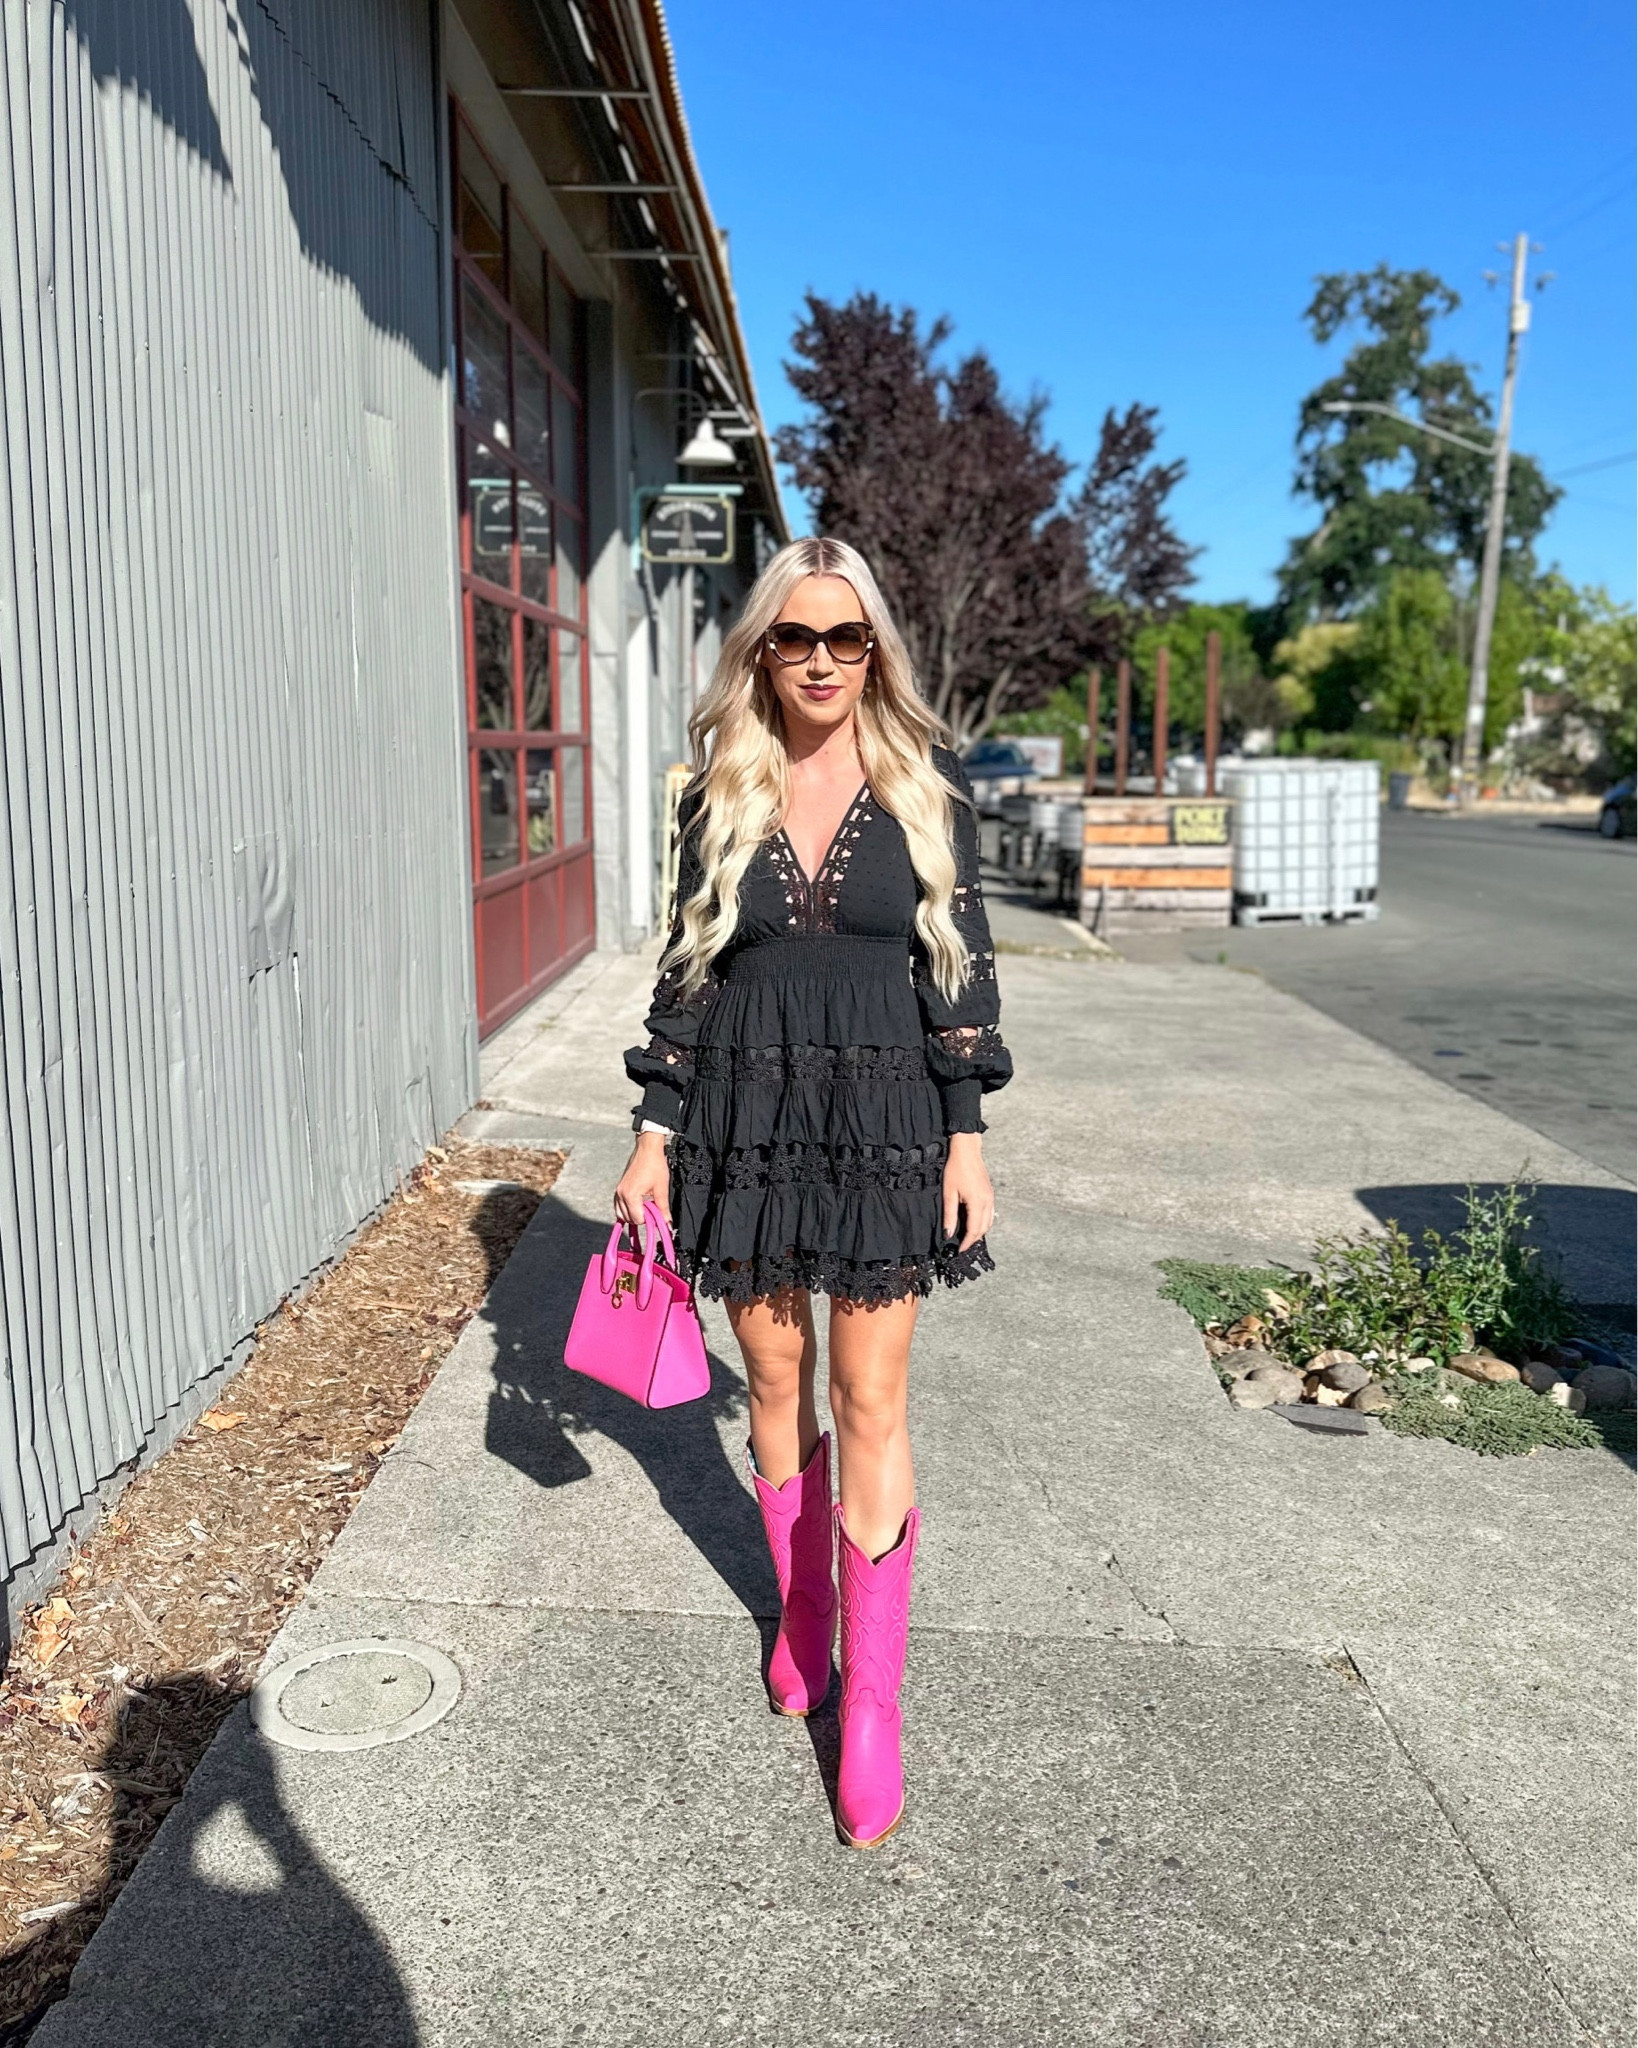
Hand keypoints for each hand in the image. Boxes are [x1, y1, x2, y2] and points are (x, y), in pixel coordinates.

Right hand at [615, 1131, 670, 1231]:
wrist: (647, 1149)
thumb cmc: (655, 1165)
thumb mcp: (662, 1188)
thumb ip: (663, 1208)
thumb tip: (667, 1223)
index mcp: (631, 1195)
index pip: (637, 1219)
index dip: (649, 1219)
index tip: (657, 1213)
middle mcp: (621, 1194)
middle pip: (628, 1218)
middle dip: (641, 1217)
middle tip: (652, 1209)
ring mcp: (618, 1191)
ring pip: (621, 1214)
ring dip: (633, 1215)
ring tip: (645, 1206)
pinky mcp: (618, 1188)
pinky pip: (618, 1206)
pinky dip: (626, 1209)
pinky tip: (637, 1205)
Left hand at [942, 1131, 993, 1252]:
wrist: (967, 1150)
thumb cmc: (956, 1168)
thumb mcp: (949, 1193)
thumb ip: (949, 1215)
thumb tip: (948, 1233)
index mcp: (977, 1203)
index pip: (974, 1230)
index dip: (966, 1243)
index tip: (959, 1250)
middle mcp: (987, 1202)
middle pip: (983, 1229)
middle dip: (973, 1239)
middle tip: (962, 1246)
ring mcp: (990, 1197)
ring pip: (989, 1222)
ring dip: (979, 1232)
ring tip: (967, 1237)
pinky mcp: (990, 1193)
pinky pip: (989, 1214)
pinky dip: (983, 1222)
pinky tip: (974, 1222)